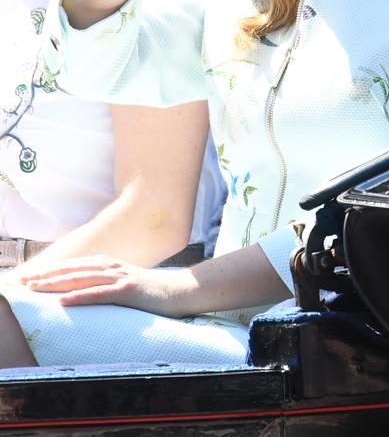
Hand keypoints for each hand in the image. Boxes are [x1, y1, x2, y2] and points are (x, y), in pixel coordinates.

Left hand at [20, 255, 196, 316]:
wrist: (183, 291)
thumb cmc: (155, 293)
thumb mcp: (129, 286)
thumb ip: (111, 285)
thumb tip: (92, 291)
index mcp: (112, 266)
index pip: (77, 266)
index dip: (54, 270)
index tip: (33, 276)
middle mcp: (114, 267)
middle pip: (75, 269)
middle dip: (48, 275)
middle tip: (26, 281)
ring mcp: (122, 277)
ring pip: (83, 278)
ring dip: (57, 282)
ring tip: (36, 287)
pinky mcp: (130, 291)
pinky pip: (100, 294)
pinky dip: (81, 296)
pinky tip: (64, 300)